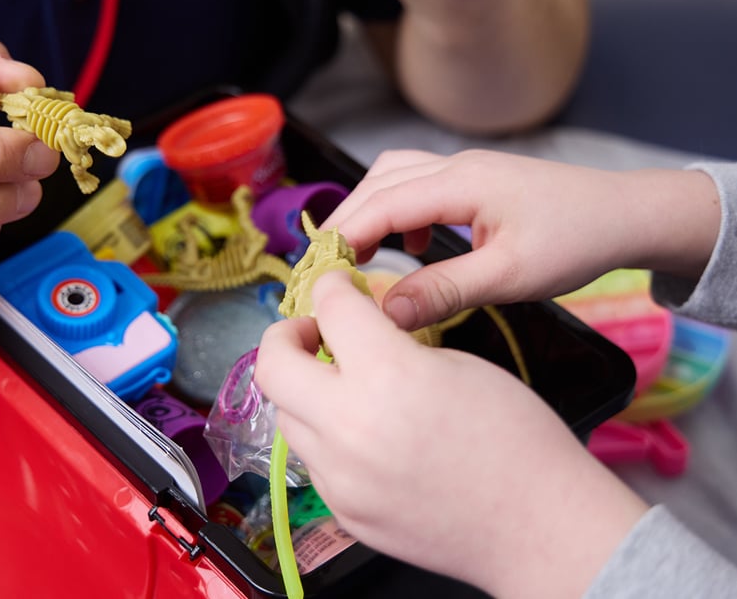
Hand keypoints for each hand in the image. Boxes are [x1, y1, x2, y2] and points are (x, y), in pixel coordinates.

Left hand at [255, 271, 648, 597]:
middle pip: (272, 364)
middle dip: (285, 335)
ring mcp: (340, 475)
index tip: (334, 286)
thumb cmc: (518, 442)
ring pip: (286, 415)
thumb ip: (395, 346)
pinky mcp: (342, 509)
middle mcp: (350, 426)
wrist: (540, 528)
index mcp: (389, 375)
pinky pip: (312, 460)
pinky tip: (363, 435)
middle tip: (311, 333)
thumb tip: (355, 334)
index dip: (330, 285)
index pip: (329, 307)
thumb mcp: (460, 366)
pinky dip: (326, 437)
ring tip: (341, 387)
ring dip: (304, 390)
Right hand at [322, 149, 720, 329]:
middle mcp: (456, 166)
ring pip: (393, 177)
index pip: (381, 204)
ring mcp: (465, 168)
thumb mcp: (510, 277)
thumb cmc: (576, 243)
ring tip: (357, 256)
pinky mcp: (474, 179)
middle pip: (378, 183)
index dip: (343, 237)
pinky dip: (396, 209)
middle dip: (346, 223)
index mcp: (462, 184)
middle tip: (326, 270)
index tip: (317, 274)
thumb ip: (445, 291)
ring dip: (369, 211)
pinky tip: (411, 244)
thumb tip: (385, 311)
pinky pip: (416, 182)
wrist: (627, 215)